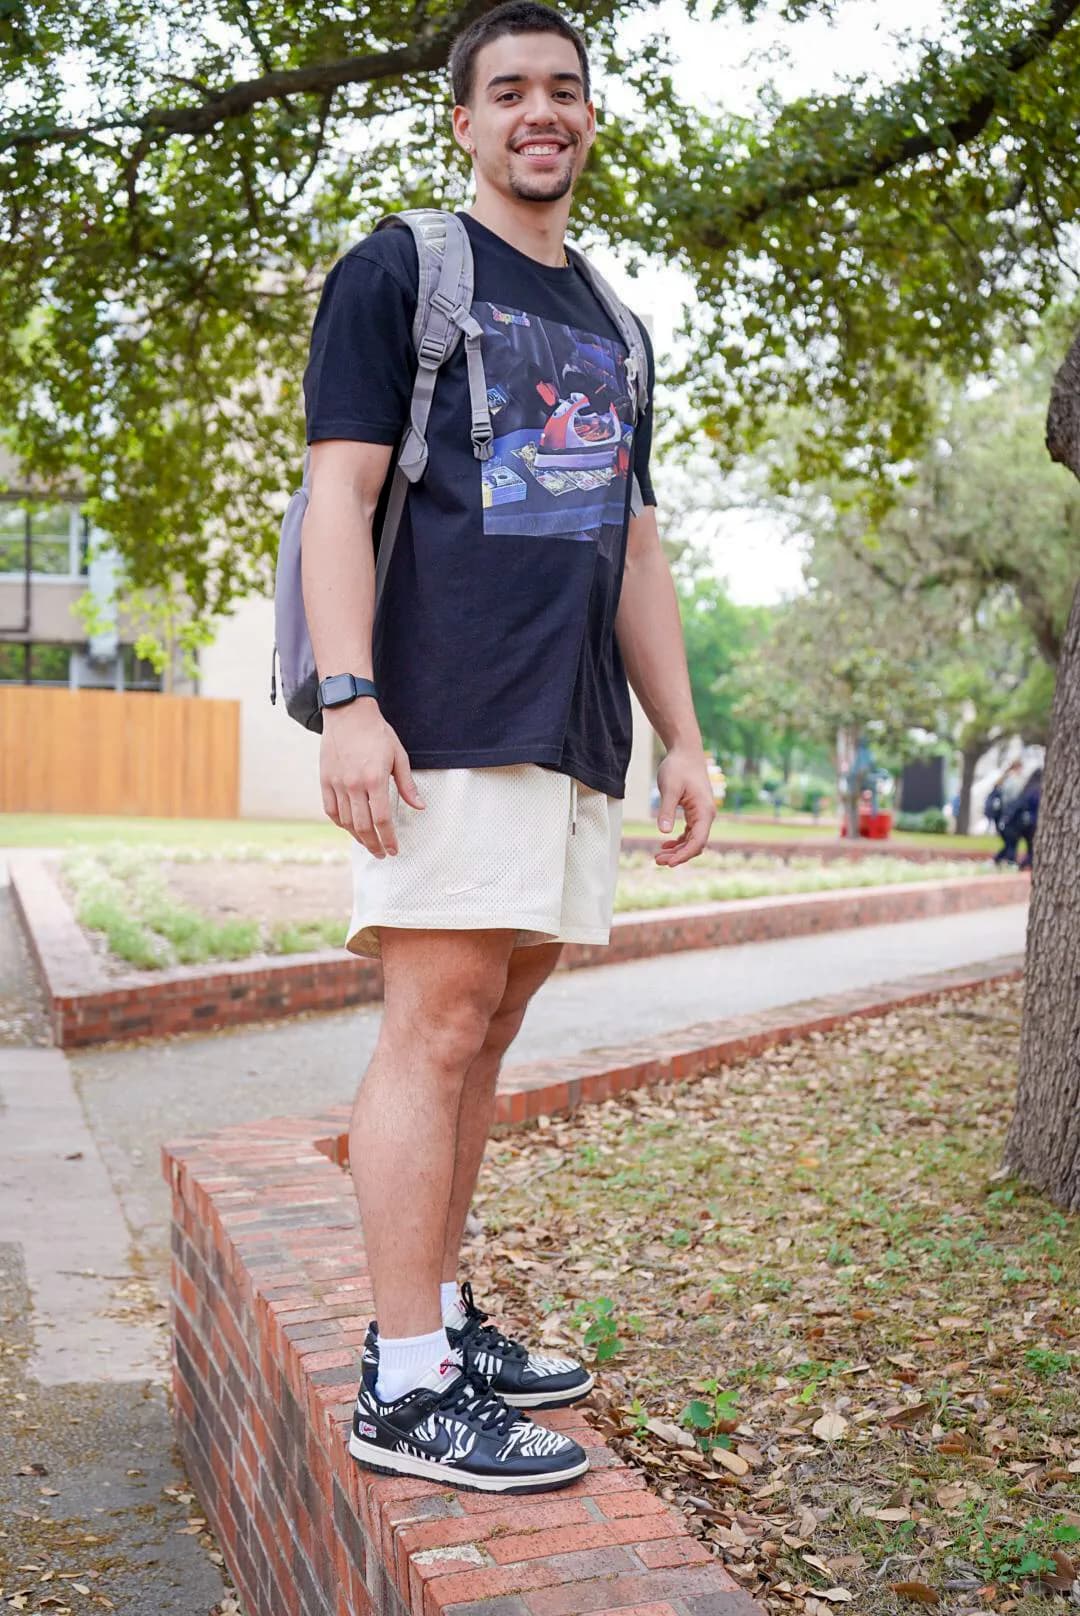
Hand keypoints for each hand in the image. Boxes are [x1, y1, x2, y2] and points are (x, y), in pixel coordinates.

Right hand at [319, 701, 423, 856]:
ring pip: (345, 821)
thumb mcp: (398, 756)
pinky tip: (349, 828)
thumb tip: (419, 807)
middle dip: (374, 844)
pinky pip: (330, 809)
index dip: (388, 838)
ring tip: (368, 844)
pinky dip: (340, 822)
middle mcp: (354, 785)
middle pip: (363, 826)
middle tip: (382, 854)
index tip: (394, 849)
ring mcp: (337, 783)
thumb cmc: (377, 733)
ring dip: (358, 837)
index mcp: (375, 779)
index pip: (382, 820)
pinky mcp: (325, 779)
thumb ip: (407, 785)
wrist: (348, 712)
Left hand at [654, 746, 714, 866]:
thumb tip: (664, 832)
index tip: (669, 863)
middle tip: (657, 861)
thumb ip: (667, 810)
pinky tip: (665, 844)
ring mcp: (702, 814)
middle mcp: (707, 815)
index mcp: (704, 811)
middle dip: (678, 855)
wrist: (686, 751)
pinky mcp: (695, 811)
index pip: (698, 841)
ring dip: (677, 850)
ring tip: (658, 856)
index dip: (684, 855)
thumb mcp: (670, 788)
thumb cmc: (678, 767)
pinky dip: (679, 840)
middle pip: (696, 844)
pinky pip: (690, 832)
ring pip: (692, 840)